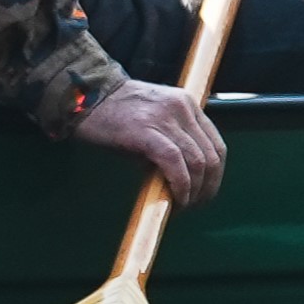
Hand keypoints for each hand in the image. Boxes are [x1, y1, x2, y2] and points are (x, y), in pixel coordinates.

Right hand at [75, 78, 226, 206]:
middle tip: (194, 205)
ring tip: (182, 206)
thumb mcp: (153, 122)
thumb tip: (182, 179)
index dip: (215, 175)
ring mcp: (166, 118)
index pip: (216, 144)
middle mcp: (183, 108)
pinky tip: (175, 200)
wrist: (87, 97)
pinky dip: (180, 185)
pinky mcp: (146, 131)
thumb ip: (172, 142)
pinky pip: (174, 162)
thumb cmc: (116, 115)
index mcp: (187, 104)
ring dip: (194, 191)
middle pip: (211, 155)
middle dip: (208, 187)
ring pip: (196, 161)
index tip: (205, 193)